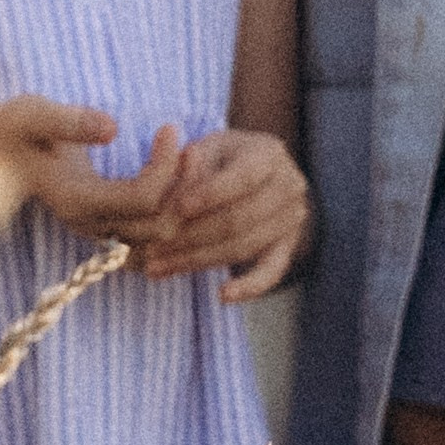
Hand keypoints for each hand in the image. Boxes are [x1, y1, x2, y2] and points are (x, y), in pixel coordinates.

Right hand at [0, 112, 182, 248]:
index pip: (142, 198)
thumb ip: (69, 121)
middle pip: (161, 228)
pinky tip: (173, 171)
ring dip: (182, 201)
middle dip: (184, 189)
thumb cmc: (9, 129)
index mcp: (77, 200)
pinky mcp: (104, 223)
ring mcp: (98, 228)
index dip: (166, 165)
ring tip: (188, 157)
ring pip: (160, 236)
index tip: (170, 127)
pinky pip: (151, 232)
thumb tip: (112, 128)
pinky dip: (170, 208)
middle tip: (192, 146)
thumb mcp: (32, 114)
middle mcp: (90, 224)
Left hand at [134, 129, 314, 300]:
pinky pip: (271, 272)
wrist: (256, 176)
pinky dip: (249, 287)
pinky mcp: (288, 246)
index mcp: (269, 153)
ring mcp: (292, 218)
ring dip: (198, 260)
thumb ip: (189, 163)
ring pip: (244, 246)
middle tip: (152, 247)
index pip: (243, 177)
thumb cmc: (221, 160)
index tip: (179, 208)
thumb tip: (176, 175)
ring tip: (158, 267)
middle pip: (240, 218)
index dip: (211, 193)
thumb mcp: (205, 149)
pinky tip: (223, 295)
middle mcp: (289, 184)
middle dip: (192, 235)